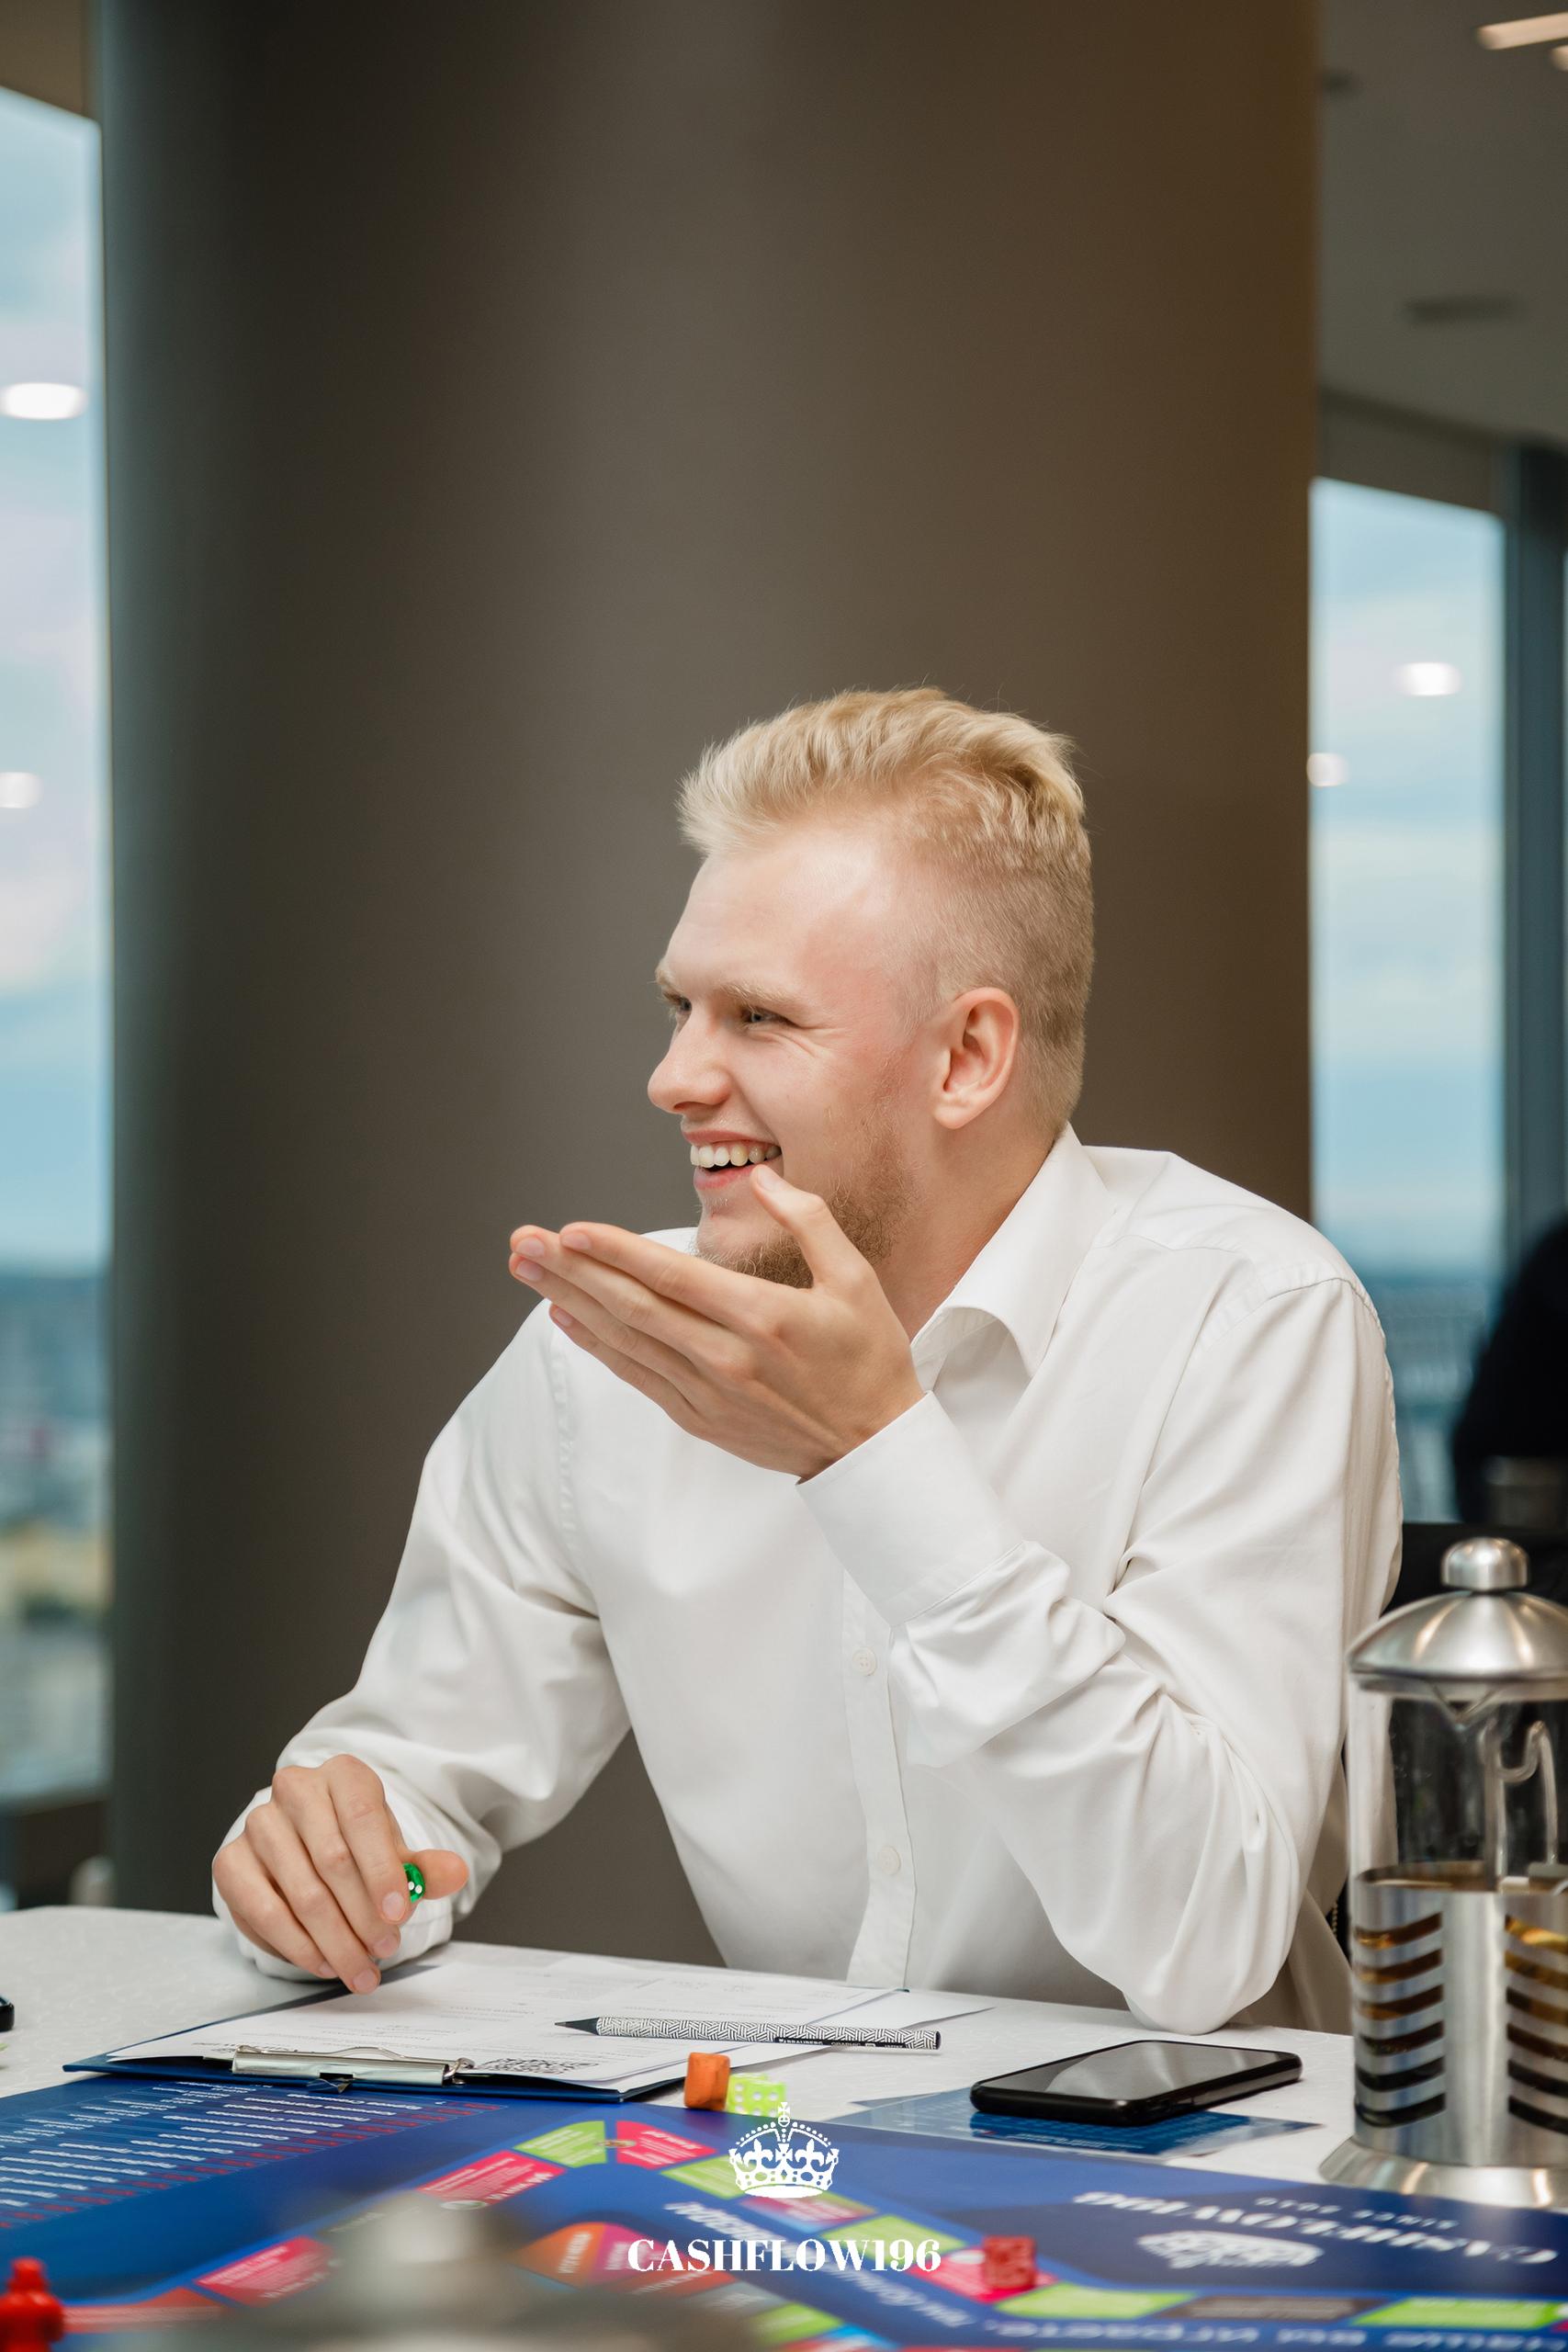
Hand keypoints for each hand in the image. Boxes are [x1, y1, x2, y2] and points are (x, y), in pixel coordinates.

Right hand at [213, 1754, 468, 1989]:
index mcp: (343, 1775)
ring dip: (334, 1940)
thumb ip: (423, 1868)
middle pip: (332, 1859)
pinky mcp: (231, 1861)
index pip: (362, 1818)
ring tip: (359, 1968)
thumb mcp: (395, 1854)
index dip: (382, 1870)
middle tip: (383, 1950)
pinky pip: (263, 1911)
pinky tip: (323, 1963)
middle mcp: (295, 1789)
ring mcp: (258, 1824)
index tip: (399, 1914)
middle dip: (362, 1916)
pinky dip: (296, 1945)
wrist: (309, 1846)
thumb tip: (454, 1873)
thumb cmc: (358, 1846)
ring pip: (300, 1892)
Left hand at [507, 1164, 924, 1479]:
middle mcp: (725, 1356)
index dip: (615, 1251)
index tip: (571, 1230)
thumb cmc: (869, 1358)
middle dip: (571, 1270)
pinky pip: (636, 1376)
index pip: (671, 1275)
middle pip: (632, 1305)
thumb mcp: (855, 1278)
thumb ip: (808, 1219)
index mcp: (762, 1315)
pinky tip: (567, 1319)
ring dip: (570, 1302)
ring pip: (625, 1339)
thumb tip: (762, 1178)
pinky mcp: (699, 1417)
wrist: (872, 1449)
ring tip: (528, 1271)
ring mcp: (707, 1391)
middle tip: (523, 1241)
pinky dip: (597, 1346)